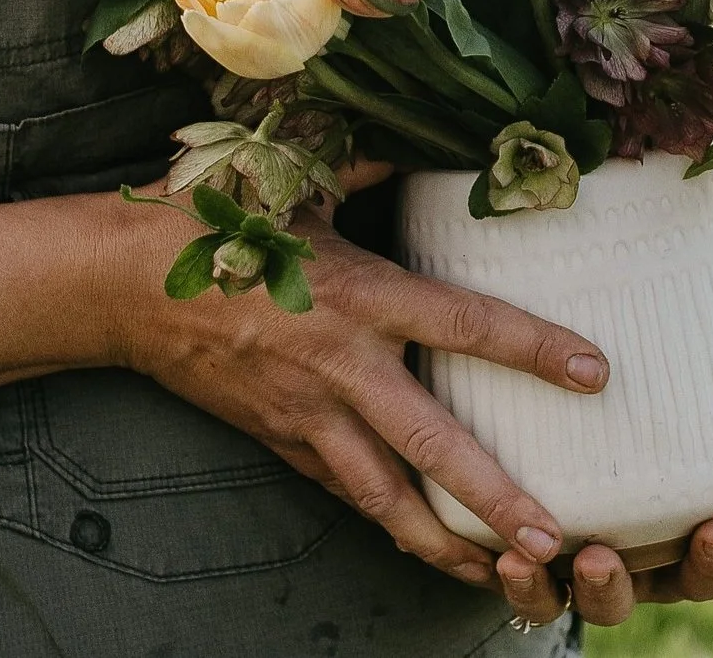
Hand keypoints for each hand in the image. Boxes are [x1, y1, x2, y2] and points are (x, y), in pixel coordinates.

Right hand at [107, 201, 607, 589]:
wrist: (120, 286)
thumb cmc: (211, 221)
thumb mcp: (295, 179)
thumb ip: (370, 159)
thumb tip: (432, 132)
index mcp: (357, 295)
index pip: (462, 324)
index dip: (531, 348)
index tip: (593, 372)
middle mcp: (340, 366)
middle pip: (430, 441)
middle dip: (493, 495)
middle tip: (554, 536)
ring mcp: (307, 416)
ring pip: (385, 496)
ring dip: (445, 541)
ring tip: (504, 580)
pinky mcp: (282, 443)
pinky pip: (347, 494)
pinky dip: (391, 525)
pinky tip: (432, 551)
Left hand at [490, 444, 712, 626]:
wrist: (556, 442)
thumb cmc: (651, 457)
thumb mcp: (701, 456)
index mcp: (674, 551)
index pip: (702, 574)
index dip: (711, 562)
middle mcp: (625, 571)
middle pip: (632, 598)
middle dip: (619, 585)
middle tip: (605, 555)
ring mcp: (568, 571)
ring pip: (568, 600)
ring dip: (560, 587)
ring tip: (549, 555)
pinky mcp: (519, 562)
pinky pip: (517, 587)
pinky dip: (515, 579)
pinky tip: (503, 552)